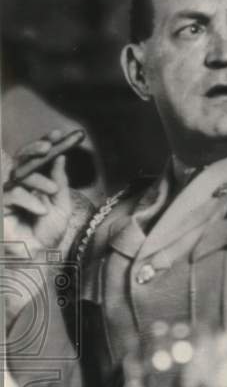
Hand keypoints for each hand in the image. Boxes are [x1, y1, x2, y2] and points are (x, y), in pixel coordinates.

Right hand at [2, 131, 73, 257]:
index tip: (58, 133)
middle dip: (35, 149)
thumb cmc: (48, 229)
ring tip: (52, 191)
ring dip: (36, 180)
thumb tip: (60, 156)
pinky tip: (41, 210)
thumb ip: (59, 181)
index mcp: (34, 180)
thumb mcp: (60, 203)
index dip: (45, 143)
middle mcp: (18, 183)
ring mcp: (7, 192)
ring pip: (17, 175)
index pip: (37, 157)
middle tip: (49, 145)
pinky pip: (12, 195)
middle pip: (21, 159)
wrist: (39, 253)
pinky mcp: (1, 205)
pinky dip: (29, 201)